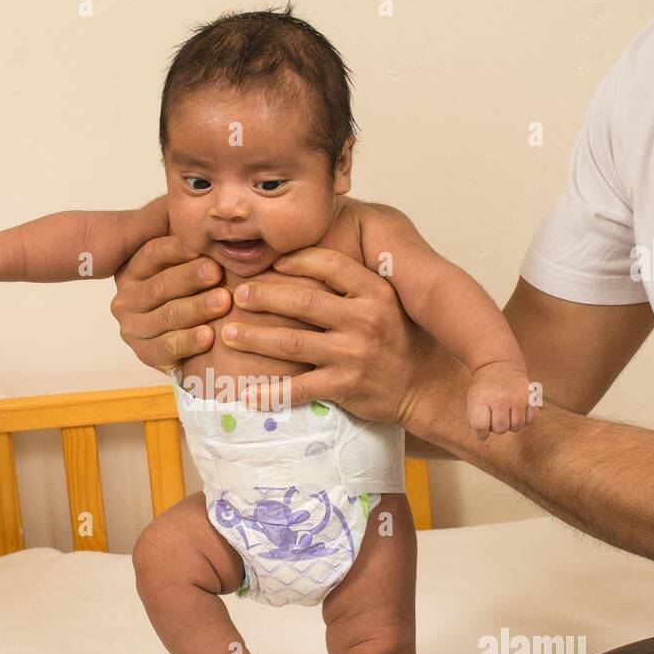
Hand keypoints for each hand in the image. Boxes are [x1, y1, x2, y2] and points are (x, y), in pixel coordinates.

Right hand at [110, 235, 231, 371]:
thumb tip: (194, 202)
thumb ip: (183, 235)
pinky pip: (168, 347)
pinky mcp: (146, 354)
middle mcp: (127, 299)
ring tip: (223, 301)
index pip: (153, 254)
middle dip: (191, 278)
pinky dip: (189, 342)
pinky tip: (209, 336)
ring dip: (196, 308)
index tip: (203, 246)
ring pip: (167, 315)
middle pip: (161, 285)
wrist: (184, 341)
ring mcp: (134, 328)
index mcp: (133, 270)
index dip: (178, 249)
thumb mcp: (181, 259)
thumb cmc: (190, 291)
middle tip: (217, 272)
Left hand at [219, 247, 442, 425]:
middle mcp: (365, 319)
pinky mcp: (346, 386)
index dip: (296, 260)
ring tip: (228, 333)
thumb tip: (305, 261)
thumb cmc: (399, 341)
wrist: (425, 386)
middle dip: (263, 296)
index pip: (329, 264)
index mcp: (375, 292)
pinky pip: (298, 388)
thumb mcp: (387, 302)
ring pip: (292, 342)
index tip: (272, 264)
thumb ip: (353, 284)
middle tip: (237, 296)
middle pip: (301, 301)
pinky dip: (270, 392)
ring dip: (254, 337)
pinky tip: (246, 393)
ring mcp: (354, 354)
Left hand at [467, 362, 536, 439]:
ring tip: (506, 412)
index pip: (480, 427)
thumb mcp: (472, 401)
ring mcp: (517, 397)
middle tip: (495, 415)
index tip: (481, 427)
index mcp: (480, 399)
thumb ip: (475, 420)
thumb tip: (483, 435)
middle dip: (496, 427)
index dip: (480, 433)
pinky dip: (524, 419)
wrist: (499, 366)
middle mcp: (500, 398)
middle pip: (500, 429)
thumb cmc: (484, 389)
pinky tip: (517, 410)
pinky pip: (530, 420)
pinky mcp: (531, 397)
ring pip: (516, 427)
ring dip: (510, 424)